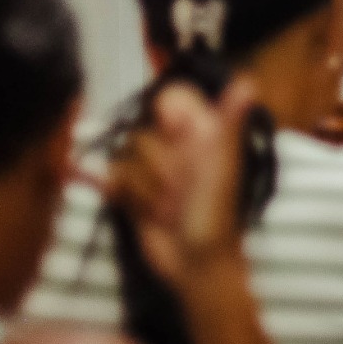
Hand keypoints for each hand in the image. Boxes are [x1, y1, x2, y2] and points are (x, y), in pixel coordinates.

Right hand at [106, 79, 258, 295]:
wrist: (195, 262)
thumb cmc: (214, 211)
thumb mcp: (221, 163)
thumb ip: (227, 122)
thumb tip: (247, 81)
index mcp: (199, 132)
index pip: (170, 99)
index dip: (166, 115)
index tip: (175, 132)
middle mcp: (173, 146)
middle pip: (139, 134)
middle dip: (157, 166)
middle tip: (179, 190)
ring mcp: (150, 170)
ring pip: (122, 161)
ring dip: (142, 189)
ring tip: (165, 208)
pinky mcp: (130, 193)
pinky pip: (107, 180)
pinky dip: (103, 185)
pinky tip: (95, 185)